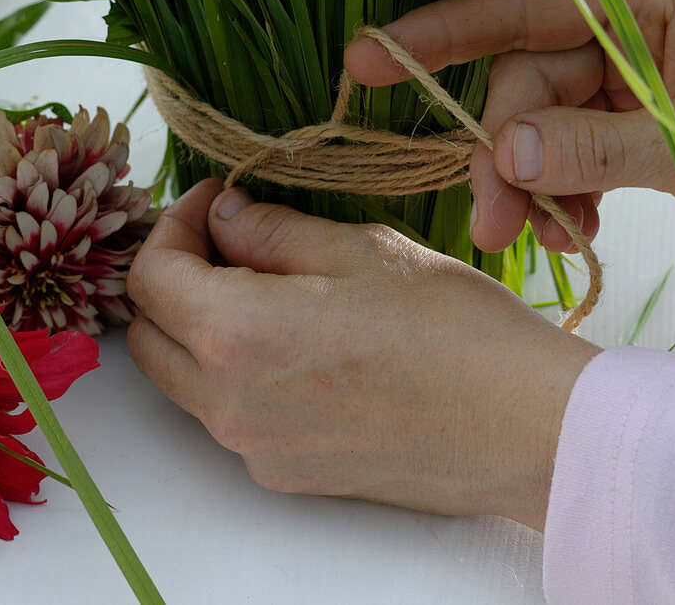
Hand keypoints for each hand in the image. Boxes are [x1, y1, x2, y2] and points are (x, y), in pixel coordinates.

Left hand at [127, 180, 599, 530]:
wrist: (523, 426)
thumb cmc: (455, 330)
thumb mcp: (361, 249)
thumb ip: (270, 231)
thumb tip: (223, 217)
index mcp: (236, 335)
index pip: (150, 278)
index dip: (173, 225)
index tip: (213, 200)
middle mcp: (229, 405)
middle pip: (151, 335)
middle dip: (174, 277)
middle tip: (227, 238)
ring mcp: (256, 448)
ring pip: (187, 378)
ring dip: (203, 326)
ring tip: (269, 286)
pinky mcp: (289, 474)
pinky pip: (233, 414)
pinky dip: (239, 370)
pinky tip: (301, 342)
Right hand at [345, 0, 674, 252]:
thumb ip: (595, 148)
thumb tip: (506, 156)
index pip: (525, 6)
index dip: (443, 34)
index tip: (371, 56)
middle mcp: (627, 21)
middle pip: (527, 80)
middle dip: (507, 155)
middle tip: (495, 226)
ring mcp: (624, 67)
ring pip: (541, 120)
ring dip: (535, 183)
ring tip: (550, 239)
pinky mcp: (625, 109)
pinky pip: (568, 144)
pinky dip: (563, 190)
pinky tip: (575, 229)